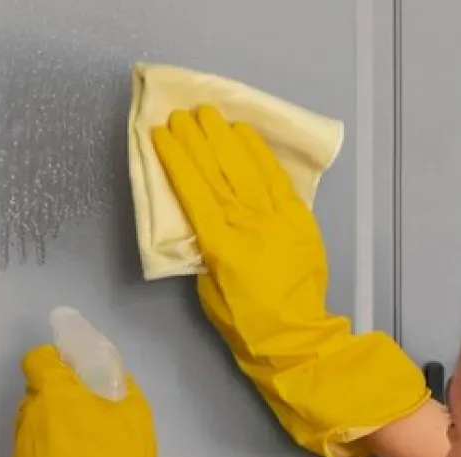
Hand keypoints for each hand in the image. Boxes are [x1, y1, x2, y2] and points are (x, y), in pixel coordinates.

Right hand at [154, 105, 427, 456]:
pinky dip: (259, 154)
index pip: (193, 191)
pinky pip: (276, 178)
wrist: (294, 339)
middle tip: (183, 114)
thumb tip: (199, 221)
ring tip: (211, 115)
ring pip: (248, 167)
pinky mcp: (299, 218)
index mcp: (221, 246)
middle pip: (219, 170)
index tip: (161, 134)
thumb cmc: (243, 323)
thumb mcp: (208, 289)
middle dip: (198, 139)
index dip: (176, 159)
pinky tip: (245, 136)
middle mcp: (249, 225)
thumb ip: (203, 250)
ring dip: (227, 138)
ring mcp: (278, 218)